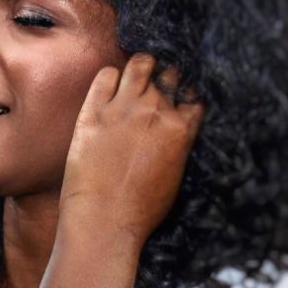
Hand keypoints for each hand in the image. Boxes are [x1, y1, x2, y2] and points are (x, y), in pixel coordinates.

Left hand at [60, 54, 203, 243]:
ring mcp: (124, 109)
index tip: (179, 97)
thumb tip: (176, 129)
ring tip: (136, 75)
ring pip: (140, 64)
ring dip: (142, 66)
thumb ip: (178, 145)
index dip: (186, 94)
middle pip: (169, 75)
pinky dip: (111, 76)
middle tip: (156, 86)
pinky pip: (106, 74)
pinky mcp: (94, 111)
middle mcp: (156, 112)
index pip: (194, 96)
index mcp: (181, 130)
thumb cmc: (140, 211)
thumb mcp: (174, 177)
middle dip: (166, 78)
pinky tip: (109, 88)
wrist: (104, 222)